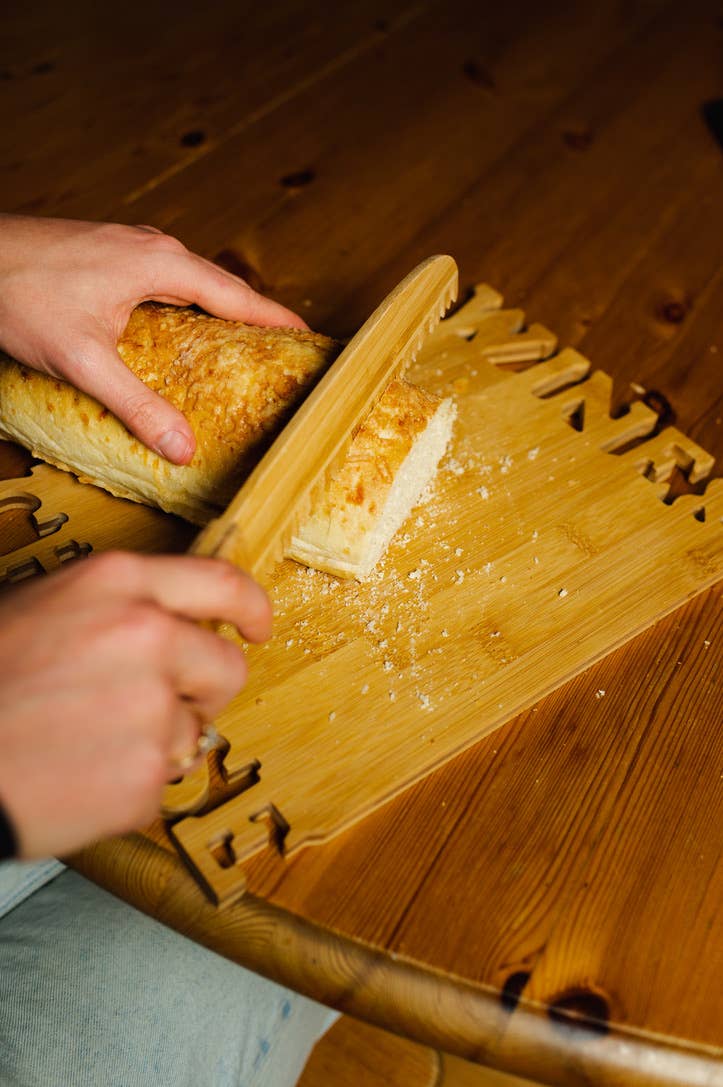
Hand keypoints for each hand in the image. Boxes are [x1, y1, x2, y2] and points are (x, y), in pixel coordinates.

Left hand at [0, 214, 306, 463]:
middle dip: (254, 316)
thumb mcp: (83, 360)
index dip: (276, 318)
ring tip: (238, 346)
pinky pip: (165, 281)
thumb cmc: (19, 293)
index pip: (237, 295)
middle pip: (220, 286)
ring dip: (218, 310)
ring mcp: (128, 248)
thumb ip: (136, 404)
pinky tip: (176, 333)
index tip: (311, 336)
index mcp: (160, 264)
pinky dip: (186, 306)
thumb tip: (182, 447)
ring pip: (190, 283)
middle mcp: (152, 249)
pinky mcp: (107, 254)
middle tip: (281, 350)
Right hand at [0, 551, 271, 857]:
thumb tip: (174, 625)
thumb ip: (121, 608)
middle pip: (228, 669)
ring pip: (194, 731)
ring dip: (156, 742)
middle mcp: (145, 636)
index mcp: (119, 584)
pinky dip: (129, 785)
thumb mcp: (43, 606)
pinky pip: (163, 781)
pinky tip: (80, 773)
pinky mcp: (144, 776)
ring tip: (89, 741)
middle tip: (155, 705)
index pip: (224, 585)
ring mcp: (149, 708)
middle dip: (202, 691)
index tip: (258, 627)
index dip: (252, 609)